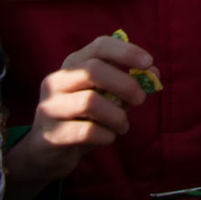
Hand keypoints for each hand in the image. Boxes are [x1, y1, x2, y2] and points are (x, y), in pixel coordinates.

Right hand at [4, 36, 155, 186]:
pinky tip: (108, 137)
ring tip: (123, 125)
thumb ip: (127, 83)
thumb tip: (154, 72)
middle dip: (125, 84)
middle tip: (140, 99)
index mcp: (71, 66)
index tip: (149, 63)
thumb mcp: (105, 97)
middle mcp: (55, 82)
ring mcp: (49, 108)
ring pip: (90, 102)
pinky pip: (87, 131)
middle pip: (93, 70)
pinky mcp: (49, 135)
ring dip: (117, 116)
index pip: (99, 46)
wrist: (46, 153)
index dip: (127, 52)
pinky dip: (106, 135)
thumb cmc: (82, 118)